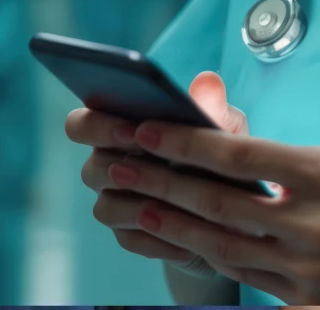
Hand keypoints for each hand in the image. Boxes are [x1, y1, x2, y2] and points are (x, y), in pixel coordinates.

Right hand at [71, 72, 250, 279]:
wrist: (236, 207)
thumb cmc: (221, 155)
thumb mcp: (225, 129)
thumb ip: (212, 107)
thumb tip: (208, 80)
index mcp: (120, 130)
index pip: (84, 122)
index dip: (99, 125)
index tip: (132, 129)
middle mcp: (109, 165)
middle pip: (88, 168)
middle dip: (114, 165)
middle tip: (146, 165)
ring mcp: (116, 202)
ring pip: (106, 208)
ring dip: (137, 205)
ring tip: (170, 203)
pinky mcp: (130, 235)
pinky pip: (131, 239)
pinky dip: (158, 236)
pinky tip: (184, 233)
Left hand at [74, 73, 319, 303]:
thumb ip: (288, 160)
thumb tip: (228, 146)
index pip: (236, 155)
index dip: (182, 142)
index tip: (144, 129)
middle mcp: (311, 221)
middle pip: (216, 202)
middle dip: (159, 182)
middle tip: (117, 165)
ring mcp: (307, 268)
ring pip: (220, 244)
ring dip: (169, 224)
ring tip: (131, 205)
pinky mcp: (305, 304)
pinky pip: (243, 278)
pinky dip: (206, 257)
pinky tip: (180, 244)